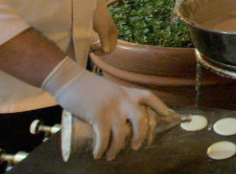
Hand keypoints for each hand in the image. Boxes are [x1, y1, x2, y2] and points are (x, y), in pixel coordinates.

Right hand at [42, 58, 170, 159]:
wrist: (69, 79)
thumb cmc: (86, 85)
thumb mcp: (108, 90)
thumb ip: (115, 100)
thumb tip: (117, 118)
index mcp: (126, 92)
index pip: (149, 96)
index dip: (160, 106)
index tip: (167, 114)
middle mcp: (123, 99)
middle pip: (140, 120)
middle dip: (140, 136)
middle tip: (135, 146)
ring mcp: (111, 108)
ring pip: (121, 134)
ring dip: (116, 149)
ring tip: (110, 156)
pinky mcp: (98, 115)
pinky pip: (104, 138)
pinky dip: (101, 149)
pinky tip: (98, 154)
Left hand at [92, 0, 117, 55]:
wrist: (95, 5)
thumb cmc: (99, 18)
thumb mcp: (102, 30)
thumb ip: (105, 41)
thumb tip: (107, 52)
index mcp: (114, 34)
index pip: (111, 49)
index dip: (103, 53)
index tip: (93, 52)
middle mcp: (112, 34)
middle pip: (108, 47)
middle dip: (100, 50)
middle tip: (91, 49)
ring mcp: (107, 32)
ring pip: (104, 44)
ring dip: (98, 47)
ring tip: (90, 46)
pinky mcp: (102, 29)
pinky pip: (101, 40)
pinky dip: (97, 43)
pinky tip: (92, 41)